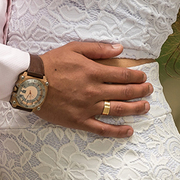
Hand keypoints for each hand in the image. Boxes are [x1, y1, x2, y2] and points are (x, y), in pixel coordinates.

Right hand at [35, 42, 153, 137]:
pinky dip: (117, 131)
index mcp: (94, 72)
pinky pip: (102, 129)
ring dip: (135, 109)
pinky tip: (128, 131)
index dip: (136, 76)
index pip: (123, 75)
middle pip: (124, 92)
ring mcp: (88, 107)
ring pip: (117, 110)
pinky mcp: (80, 121)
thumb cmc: (52, 63)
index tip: (143, 76)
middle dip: (140, 91)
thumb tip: (119, 48)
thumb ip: (98, 48)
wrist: (30, 82)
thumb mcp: (74, 48)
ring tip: (145, 107)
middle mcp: (94, 91)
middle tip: (149, 90)